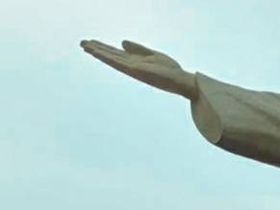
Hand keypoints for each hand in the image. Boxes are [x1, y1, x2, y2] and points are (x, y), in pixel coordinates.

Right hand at [80, 39, 196, 99]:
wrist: (182, 81)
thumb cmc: (170, 70)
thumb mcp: (153, 55)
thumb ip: (138, 49)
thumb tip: (122, 42)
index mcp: (136, 62)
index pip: (117, 54)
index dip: (104, 48)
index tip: (91, 43)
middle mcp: (132, 67)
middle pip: (111, 56)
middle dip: (97, 50)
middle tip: (82, 43)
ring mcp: (133, 69)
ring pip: (112, 59)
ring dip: (98, 53)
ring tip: (85, 46)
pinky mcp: (136, 71)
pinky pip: (119, 63)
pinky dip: (109, 57)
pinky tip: (100, 53)